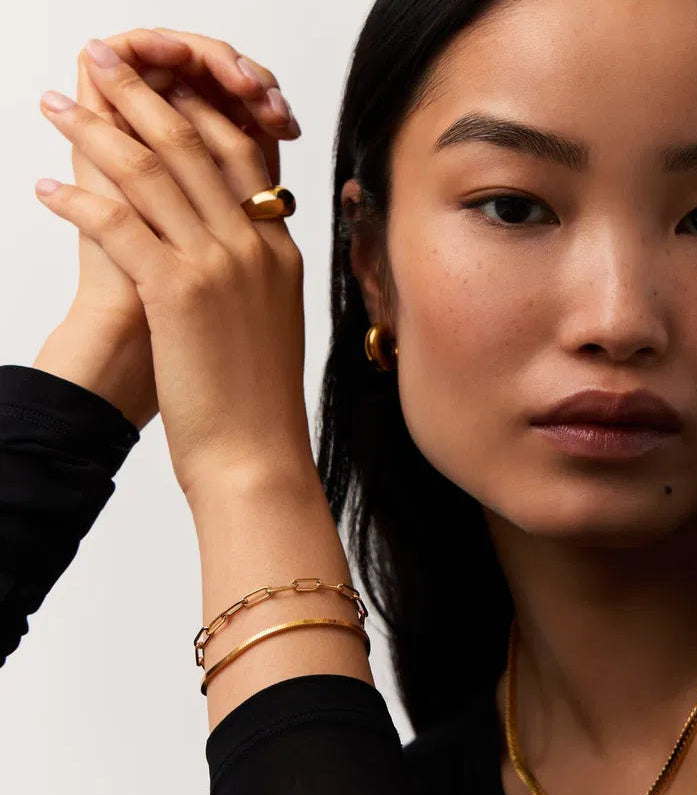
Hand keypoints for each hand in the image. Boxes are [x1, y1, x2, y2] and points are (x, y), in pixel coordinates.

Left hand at [36, 39, 311, 497]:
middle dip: (143, 98)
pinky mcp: (179, 292)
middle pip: (196, 148)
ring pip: (155, 174)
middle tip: (104, 67)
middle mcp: (256, 247)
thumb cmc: (259, 400)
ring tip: (60, 107)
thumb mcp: (269, 323)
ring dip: (99, 132)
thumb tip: (226, 250)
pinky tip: (46, 188)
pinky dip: (78, 199)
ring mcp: (221, 265)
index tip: (160, 94)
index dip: (198, 113)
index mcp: (281, 252)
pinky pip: (120, 223)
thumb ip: (255, 274)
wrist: (257, 455)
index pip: (243, 157)